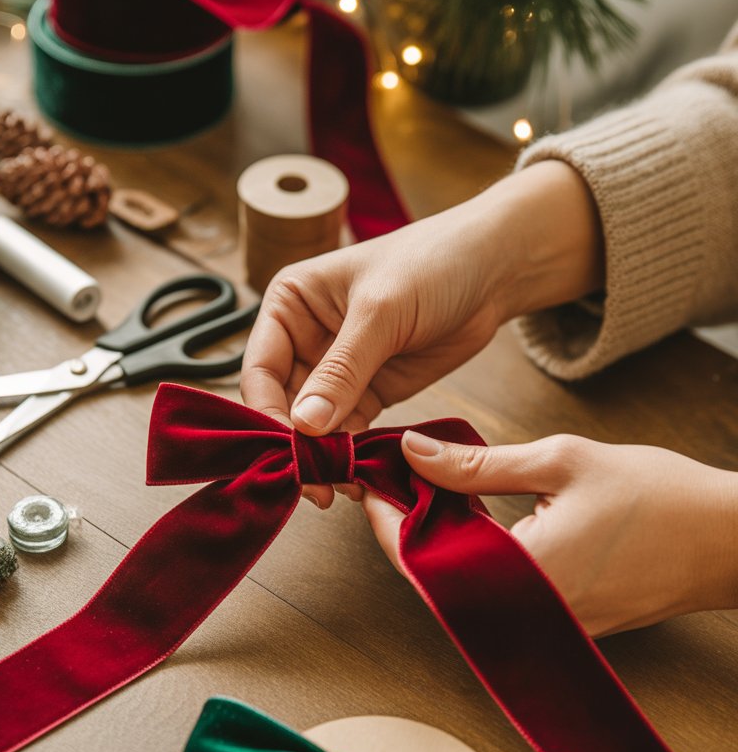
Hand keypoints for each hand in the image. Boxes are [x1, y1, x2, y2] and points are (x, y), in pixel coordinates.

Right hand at [241, 162, 602, 506]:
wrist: (492, 270)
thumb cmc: (432, 264)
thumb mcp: (381, 312)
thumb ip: (342, 370)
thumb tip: (306, 425)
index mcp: (289, 304)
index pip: (260, 370)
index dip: (269, 415)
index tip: (289, 453)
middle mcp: (304, 338)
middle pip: (284, 405)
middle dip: (299, 445)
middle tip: (317, 484)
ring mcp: (336, 369)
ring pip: (316, 425)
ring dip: (325, 456)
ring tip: (341, 487)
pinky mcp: (370, 391)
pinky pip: (350, 430)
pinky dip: (353, 455)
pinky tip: (361, 476)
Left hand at [363, 431, 737, 635]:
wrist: (729, 541)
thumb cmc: (656, 496)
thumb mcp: (560, 461)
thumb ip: (478, 465)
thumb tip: (414, 453)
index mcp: (515, 575)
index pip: (415, 556)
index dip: (384, 515)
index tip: (372, 475)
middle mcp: (520, 615)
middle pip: (431, 577)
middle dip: (406, 526)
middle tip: (395, 476)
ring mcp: (539, 627)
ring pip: (461, 589)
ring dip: (438, 542)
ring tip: (427, 489)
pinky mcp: (557, 625)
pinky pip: (494, 596)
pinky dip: (474, 559)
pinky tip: (472, 519)